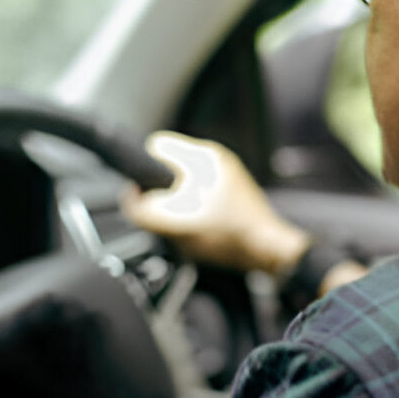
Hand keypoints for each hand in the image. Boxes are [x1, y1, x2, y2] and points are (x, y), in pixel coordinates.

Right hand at [121, 131, 308, 273]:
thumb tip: (130, 198)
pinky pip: (199, 191)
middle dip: (161, 188)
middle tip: (165, 213)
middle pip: (169, 165)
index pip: (157, 146)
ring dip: (177, 199)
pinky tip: (198, 226)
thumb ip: (146, 210)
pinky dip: (193, 206)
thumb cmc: (229, 236)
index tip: (143, 193)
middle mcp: (216, 157)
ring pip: (184, 179)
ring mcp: (226, 173)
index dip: (143, 169)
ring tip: (183, 222)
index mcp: (204, 155)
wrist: (268, 251)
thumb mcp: (178, 225)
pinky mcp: (232, 190)